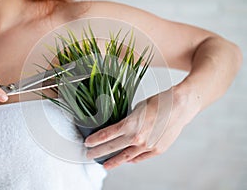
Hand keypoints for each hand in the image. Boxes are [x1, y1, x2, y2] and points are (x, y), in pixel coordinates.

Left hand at [84, 86, 200, 168]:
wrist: (180, 106)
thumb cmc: (160, 102)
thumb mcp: (138, 108)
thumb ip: (128, 120)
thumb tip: (121, 128)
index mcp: (130, 125)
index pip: (107, 135)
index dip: (95, 140)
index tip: (87, 143)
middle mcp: (137, 138)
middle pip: (112, 147)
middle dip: (98, 152)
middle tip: (89, 155)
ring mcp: (147, 146)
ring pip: (125, 157)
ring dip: (114, 161)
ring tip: (105, 164)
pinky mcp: (156, 150)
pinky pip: (140, 158)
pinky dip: (131, 159)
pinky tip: (125, 160)